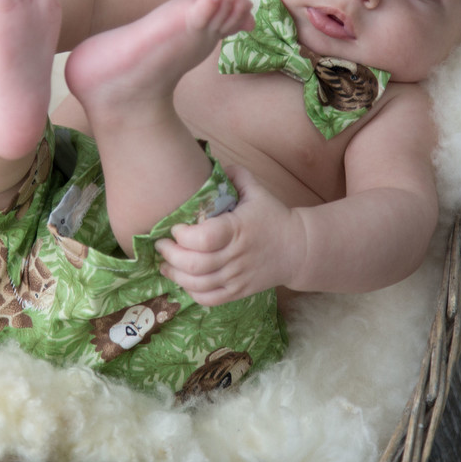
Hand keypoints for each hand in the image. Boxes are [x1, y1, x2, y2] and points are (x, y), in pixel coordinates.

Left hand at [156, 166, 305, 305]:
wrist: (299, 249)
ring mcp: (237, 277)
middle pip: (195, 264)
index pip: (204, 238)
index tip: (175, 227)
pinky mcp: (238, 292)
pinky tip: (183, 280)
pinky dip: (191, 292)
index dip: (183, 235)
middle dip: (170, 255)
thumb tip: (209, 162)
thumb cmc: (274, 217)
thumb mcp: (257, 191)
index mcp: (238, 229)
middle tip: (162, 245)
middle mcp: (236, 256)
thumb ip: (234, 175)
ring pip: (198, 284)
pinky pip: (209, 299)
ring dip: (175, 275)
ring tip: (165, 263)